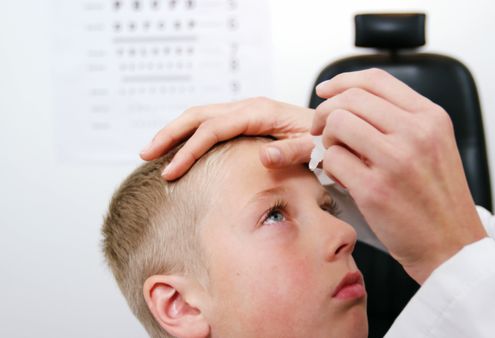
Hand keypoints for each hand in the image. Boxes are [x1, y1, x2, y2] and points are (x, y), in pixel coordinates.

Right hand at [140, 97, 314, 179]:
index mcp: (260, 112)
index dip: (189, 150)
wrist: (336, 128)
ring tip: (153, 152)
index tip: (170, 172)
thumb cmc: (326, 139)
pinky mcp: (247, 120)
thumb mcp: (315, 148)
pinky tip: (181, 149)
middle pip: (198, 115)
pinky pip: (212, 123)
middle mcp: (249, 108)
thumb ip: (293, 151)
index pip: (213, 129)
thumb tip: (264, 156)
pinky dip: (190, 134)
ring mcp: (247, 112)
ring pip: (201, 116)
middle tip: (145, 155)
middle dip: (169, 134)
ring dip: (175, 132)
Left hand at [313, 68, 486, 282]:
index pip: (375, 80)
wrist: (452, 246)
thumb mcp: (435, 146)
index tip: (325, 91)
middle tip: (322, 131)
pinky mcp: (374, 189)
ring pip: (337, 124)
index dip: (342, 81)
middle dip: (326, 112)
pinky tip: (342, 179)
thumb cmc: (439, 199)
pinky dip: (329, 167)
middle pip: (350, 99)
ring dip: (327, 139)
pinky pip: (332, 159)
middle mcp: (416, 132)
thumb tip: (352, 102)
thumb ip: (403, 120)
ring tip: (338, 157)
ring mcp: (395, 160)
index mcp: (431, 117)